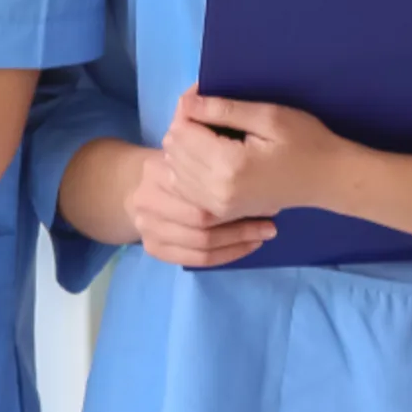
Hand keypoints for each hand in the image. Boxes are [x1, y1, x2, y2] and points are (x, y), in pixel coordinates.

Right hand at [126, 147, 277, 266]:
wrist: (141, 183)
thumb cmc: (178, 165)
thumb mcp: (194, 151)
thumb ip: (217, 160)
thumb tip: (264, 184)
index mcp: (156, 171)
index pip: (200, 192)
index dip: (238, 198)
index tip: (269, 199)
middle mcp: (146, 201)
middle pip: (200, 220)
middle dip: (240, 225)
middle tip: (270, 224)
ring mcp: (146, 227)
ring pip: (200, 243)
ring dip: (237, 242)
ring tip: (262, 236)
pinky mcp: (152, 247)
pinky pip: (195, 259)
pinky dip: (225, 256)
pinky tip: (245, 247)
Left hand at [158, 86, 361, 219]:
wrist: (328, 180)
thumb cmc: (305, 142)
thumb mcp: (268, 116)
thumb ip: (223, 110)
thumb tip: (185, 103)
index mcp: (228, 165)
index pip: (182, 132)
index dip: (188, 110)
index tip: (204, 98)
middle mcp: (216, 190)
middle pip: (174, 151)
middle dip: (184, 128)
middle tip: (207, 113)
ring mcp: (216, 206)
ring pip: (174, 170)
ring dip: (184, 149)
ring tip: (209, 134)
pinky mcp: (220, 212)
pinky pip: (185, 188)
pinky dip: (187, 169)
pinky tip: (207, 156)